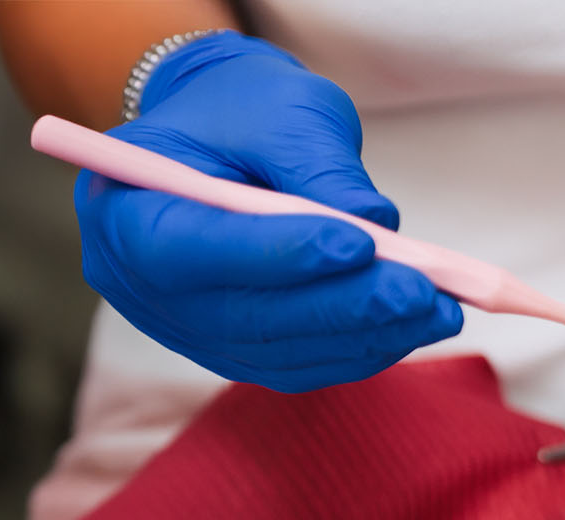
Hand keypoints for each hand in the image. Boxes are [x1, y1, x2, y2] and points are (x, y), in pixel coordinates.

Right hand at [78, 33, 460, 392]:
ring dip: (368, 336)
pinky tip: (418, 323)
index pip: (191, 252)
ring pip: (284, 350)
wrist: (227, 136)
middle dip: (345, 307)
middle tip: (423, 292)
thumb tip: (374, 224)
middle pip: (246, 316)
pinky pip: (303, 362)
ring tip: (441, 309)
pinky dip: (364, 348)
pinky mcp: (237, 350)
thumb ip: (317, 166)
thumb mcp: (277, 112)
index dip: (276, 255)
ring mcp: (190, 328)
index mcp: (123, 215)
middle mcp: (145, 288)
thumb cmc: (242, 112)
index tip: (359, 245)